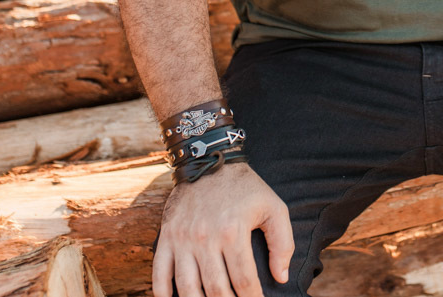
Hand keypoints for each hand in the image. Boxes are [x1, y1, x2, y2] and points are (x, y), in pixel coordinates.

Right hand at [153, 163, 293, 296]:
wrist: (208, 160)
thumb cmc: (245, 188)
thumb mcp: (274, 207)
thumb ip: (282, 242)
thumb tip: (279, 277)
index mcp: (233, 231)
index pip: (244, 280)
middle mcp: (205, 238)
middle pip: (216, 289)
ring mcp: (182, 239)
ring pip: (187, 287)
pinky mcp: (167, 236)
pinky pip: (160, 273)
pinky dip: (163, 294)